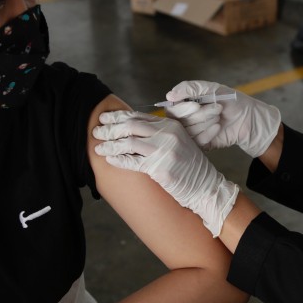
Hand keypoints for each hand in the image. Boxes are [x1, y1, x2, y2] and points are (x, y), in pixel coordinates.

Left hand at [93, 111, 238, 236]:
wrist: (206, 186)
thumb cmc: (189, 167)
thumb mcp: (178, 142)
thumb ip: (159, 134)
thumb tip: (132, 130)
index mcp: (171, 125)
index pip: (139, 116)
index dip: (119, 116)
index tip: (105, 118)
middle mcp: (167, 135)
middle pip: (131, 126)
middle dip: (110, 128)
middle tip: (97, 131)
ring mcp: (164, 151)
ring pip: (129, 143)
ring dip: (110, 144)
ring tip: (98, 147)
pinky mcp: (160, 169)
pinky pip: (133, 162)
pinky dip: (119, 160)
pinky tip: (109, 159)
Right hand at [164, 81, 281, 156]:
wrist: (248, 118)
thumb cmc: (231, 100)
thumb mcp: (211, 88)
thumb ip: (189, 88)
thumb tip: (169, 96)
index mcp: (185, 104)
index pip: (172, 110)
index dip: (183, 109)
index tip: (197, 104)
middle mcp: (186, 119)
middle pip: (180, 122)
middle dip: (201, 114)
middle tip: (218, 108)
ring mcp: (193, 133)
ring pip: (189, 132)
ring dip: (207, 122)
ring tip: (220, 117)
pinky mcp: (201, 144)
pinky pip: (197, 142)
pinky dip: (209, 133)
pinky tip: (219, 127)